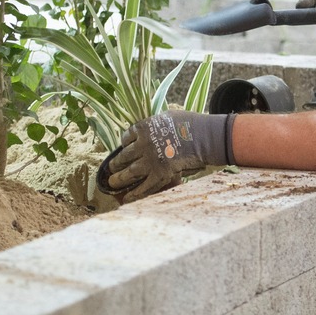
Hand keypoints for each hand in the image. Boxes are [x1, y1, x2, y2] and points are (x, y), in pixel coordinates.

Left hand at [96, 110, 234, 202]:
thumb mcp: (166, 117)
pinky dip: (134, 194)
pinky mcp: (159, 175)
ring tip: (113, 183)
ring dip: (118, 180)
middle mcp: (142, 145)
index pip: (126, 138)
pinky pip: (143, 187)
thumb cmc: (189, 124)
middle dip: (115, 164)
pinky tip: (126, 198)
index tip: (126, 147)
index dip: (125, 144)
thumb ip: (154, 125)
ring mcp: (150, 161)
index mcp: (143, 128)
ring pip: (128, 173)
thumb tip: (148, 131)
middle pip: (122, 157)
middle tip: (112, 168)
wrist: (203, 137)